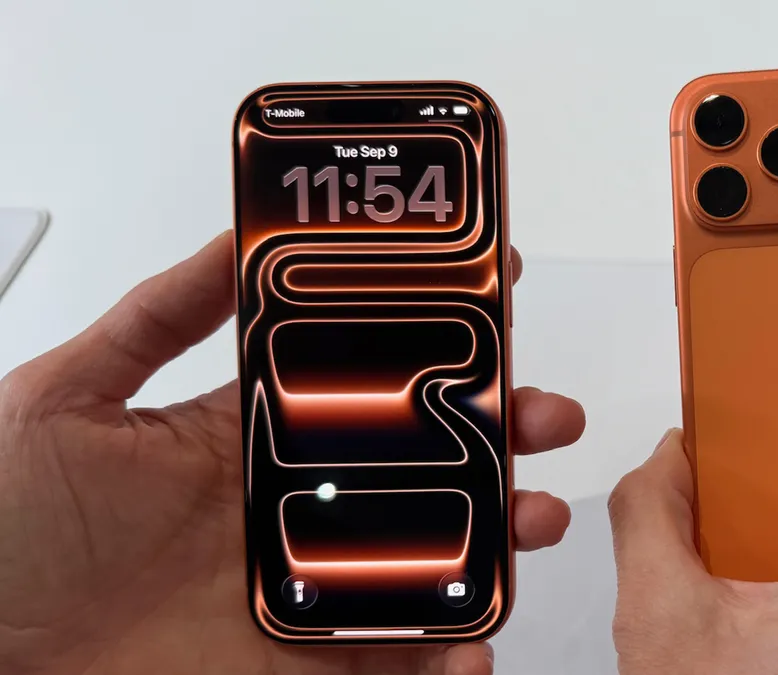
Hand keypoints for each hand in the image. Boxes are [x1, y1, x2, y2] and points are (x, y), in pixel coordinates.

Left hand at [0, 232, 585, 674]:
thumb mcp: (63, 398)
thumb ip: (156, 319)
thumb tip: (238, 237)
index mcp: (243, 431)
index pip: (362, 375)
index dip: (434, 339)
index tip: (496, 299)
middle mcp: (287, 503)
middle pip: (420, 463)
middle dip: (498, 435)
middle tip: (544, 415)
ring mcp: (300, 583)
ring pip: (428, 554)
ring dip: (500, 536)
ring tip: (536, 519)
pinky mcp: (296, 662)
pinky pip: (391, 657)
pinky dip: (448, 652)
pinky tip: (476, 639)